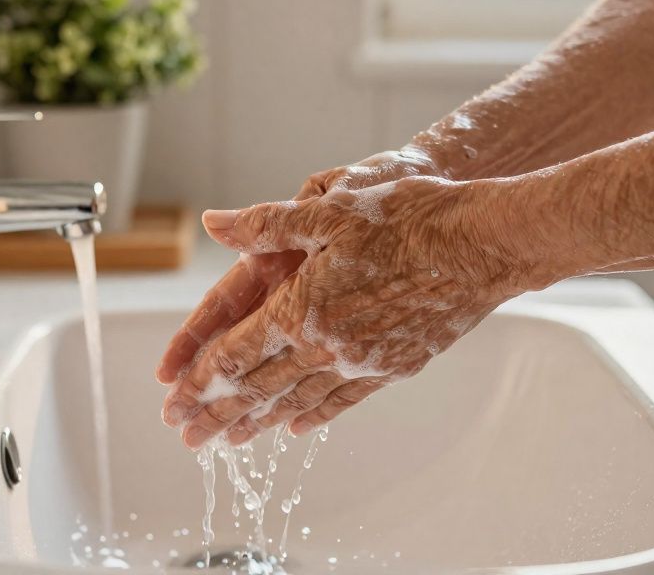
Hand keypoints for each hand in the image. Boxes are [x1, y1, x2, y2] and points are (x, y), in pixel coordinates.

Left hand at [160, 176, 547, 448]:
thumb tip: (215, 224)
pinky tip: (295, 426)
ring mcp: (362, 362)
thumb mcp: (328, 211)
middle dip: (217, 413)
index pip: (236, 352)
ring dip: (257, 422)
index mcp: (301, 306)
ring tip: (228, 442)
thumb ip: (265, 225)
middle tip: (187, 438)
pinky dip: (313, 415)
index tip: (172, 400)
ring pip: (297, 401)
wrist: (481, 245)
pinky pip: (343, 400)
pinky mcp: (394, 366)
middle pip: (258, 387)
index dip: (199, 377)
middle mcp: (326, 345)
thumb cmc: (408, 218)